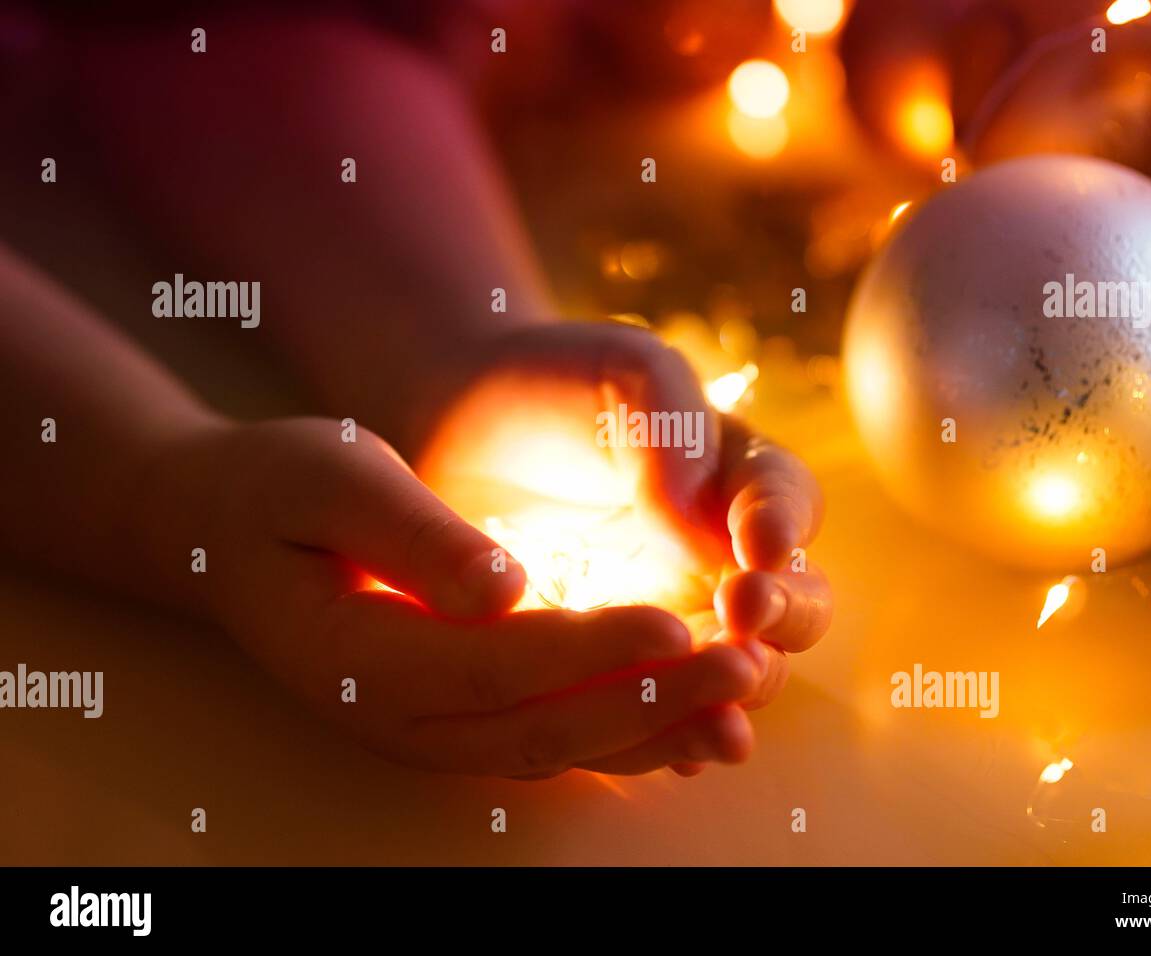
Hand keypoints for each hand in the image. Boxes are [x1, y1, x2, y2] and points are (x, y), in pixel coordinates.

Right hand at [176, 417, 762, 775]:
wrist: (232, 531)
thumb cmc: (280, 489)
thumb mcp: (329, 479)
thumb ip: (414, 536)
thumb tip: (503, 587)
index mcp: (361, 657)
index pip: (496, 663)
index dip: (592, 651)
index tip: (676, 623)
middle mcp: (400, 716)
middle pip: (543, 725)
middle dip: (649, 702)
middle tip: (743, 668)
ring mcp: (431, 728)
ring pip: (559, 747)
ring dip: (655, 732)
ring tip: (742, 704)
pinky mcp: (460, 716)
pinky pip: (555, 739)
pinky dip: (628, 735)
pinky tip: (697, 719)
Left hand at [413, 321, 832, 747]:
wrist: (451, 430)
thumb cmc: (547, 385)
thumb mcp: (622, 379)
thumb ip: (671, 436)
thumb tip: (700, 527)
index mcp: (738, 475)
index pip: (787, 506)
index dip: (782, 530)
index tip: (755, 553)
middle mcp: (725, 556)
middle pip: (793, 603)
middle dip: (781, 617)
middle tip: (741, 617)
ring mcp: (678, 617)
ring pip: (739, 670)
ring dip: (738, 690)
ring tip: (725, 714)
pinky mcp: (623, 666)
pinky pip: (663, 711)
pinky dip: (677, 735)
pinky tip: (678, 756)